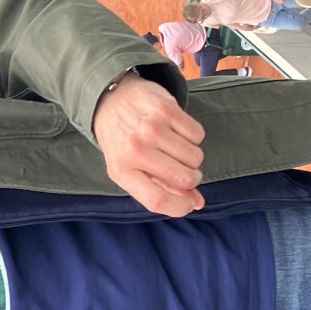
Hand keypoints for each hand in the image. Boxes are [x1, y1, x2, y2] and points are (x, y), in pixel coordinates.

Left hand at [92, 72, 205, 216]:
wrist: (112, 102)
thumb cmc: (124, 145)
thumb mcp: (132, 171)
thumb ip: (164, 189)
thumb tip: (197, 203)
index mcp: (122, 172)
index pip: (156, 200)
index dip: (179, 207)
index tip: (189, 205)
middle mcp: (135, 151)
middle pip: (184, 179)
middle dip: (192, 179)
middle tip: (182, 171)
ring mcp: (151, 129)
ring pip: (195, 157)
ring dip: (192, 158)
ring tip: (175, 149)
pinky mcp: (166, 110)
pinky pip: (198, 135)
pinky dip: (193, 137)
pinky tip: (176, 132)